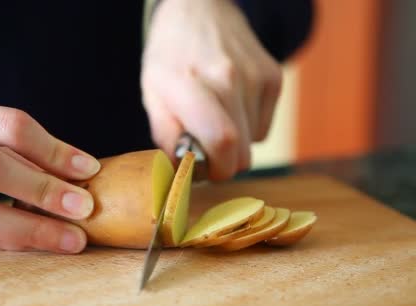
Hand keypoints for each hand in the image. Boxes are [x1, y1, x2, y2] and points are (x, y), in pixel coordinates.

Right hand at [0, 97, 100, 253]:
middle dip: (45, 190)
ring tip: (70, 237)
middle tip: (84, 207)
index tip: (88, 169)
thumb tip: (72, 172)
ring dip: (31, 227)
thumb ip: (5, 144)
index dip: (53, 148)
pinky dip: (6, 240)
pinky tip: (34, 242)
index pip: (8, 124)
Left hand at [141, 0, 282, 179]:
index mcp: (190, 83)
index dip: (216, 169)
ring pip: (254, 143)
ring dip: (235, 141)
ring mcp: (256, 77)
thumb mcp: (152, 93)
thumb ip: (165, 134)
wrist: (200, 11)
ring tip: (215, 115)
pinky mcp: (273, 77)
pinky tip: (231, 104)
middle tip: (205, 147)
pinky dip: (248, 126)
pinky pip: (264, 127)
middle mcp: (228, 78)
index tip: (204, 170)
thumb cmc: (171, 56)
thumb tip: (184, 167)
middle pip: (241, 152)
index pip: (220, 141)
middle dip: (223, 162)